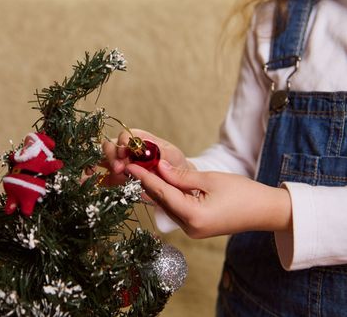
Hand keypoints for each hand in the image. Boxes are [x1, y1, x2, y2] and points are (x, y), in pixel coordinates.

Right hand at [101, 129, 193, 185]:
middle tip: (119, 168)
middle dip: (111, 155)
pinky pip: (103, 178)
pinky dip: (96, 180)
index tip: (126, 154)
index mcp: (140, 140)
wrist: (176, 183)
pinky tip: (90, 182)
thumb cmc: (175, 165)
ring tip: (103, 175)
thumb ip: (167, 157)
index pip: (125, 136)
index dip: (123, 143)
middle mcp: (128, 150)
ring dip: (99, 165)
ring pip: (103, 159)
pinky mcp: (117, 179)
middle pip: (110, 145)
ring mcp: (121, 164)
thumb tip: (159, 162)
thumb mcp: (175, 158)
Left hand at [126, 160, 291, 238]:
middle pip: (161, 201)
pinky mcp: (196, 228)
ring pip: (167, 206)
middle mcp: (189, 228)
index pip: (161, 193)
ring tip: (143, 170)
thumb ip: (181, 176)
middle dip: (147, 182)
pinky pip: (176, 210)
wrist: (266, 211)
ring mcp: (192, 230)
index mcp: (193, 216)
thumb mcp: (210, 179)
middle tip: (133, 164)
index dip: (144, 177)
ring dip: (156, 189)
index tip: (130, 165)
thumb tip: (159, 167)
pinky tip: (160, 182)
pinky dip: (168, 196)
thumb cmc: (243, 193)